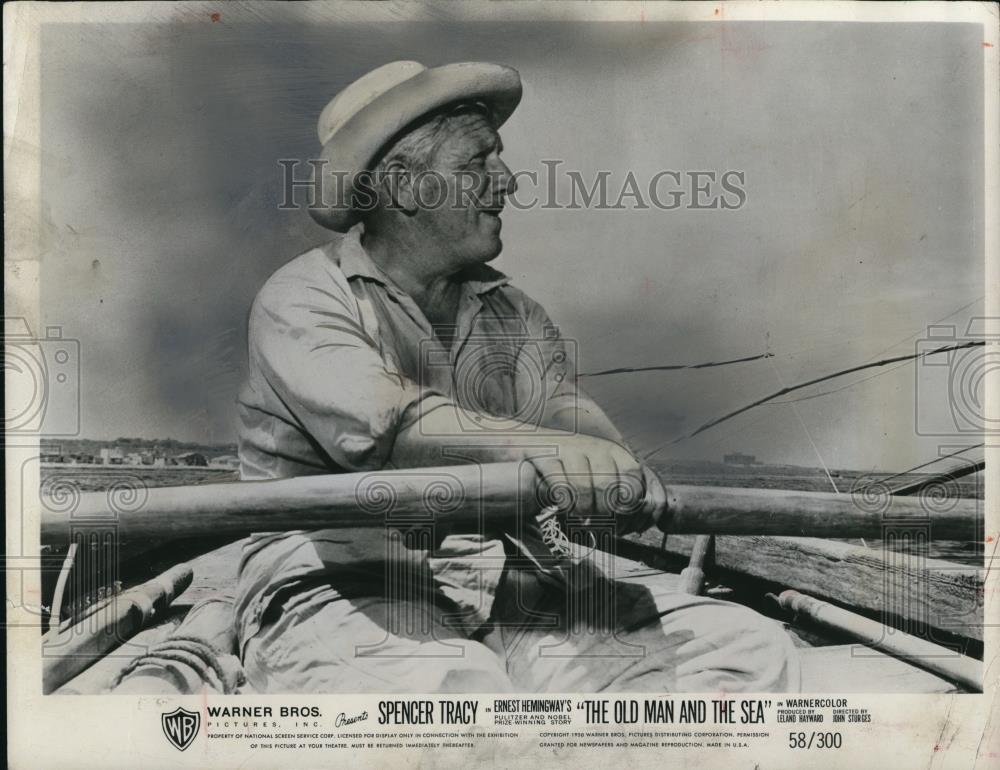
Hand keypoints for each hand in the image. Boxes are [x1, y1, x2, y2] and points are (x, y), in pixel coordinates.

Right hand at [527, 435, 648, 533]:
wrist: (527, 439)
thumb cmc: (569, 463)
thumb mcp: (600, 470)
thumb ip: (623, 491)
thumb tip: (644, 524)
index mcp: (615, 452)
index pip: (635, 486)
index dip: (630, 512)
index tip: (621, 526)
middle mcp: (596, 447)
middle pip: (609, 492)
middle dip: (603, 516)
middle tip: (596, 524)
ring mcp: (571, 449)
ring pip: (585, 491)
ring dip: (581, 512)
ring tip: (578, 515)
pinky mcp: (547, 455)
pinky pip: (561, 488)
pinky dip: (564, 504)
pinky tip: (562, 505)